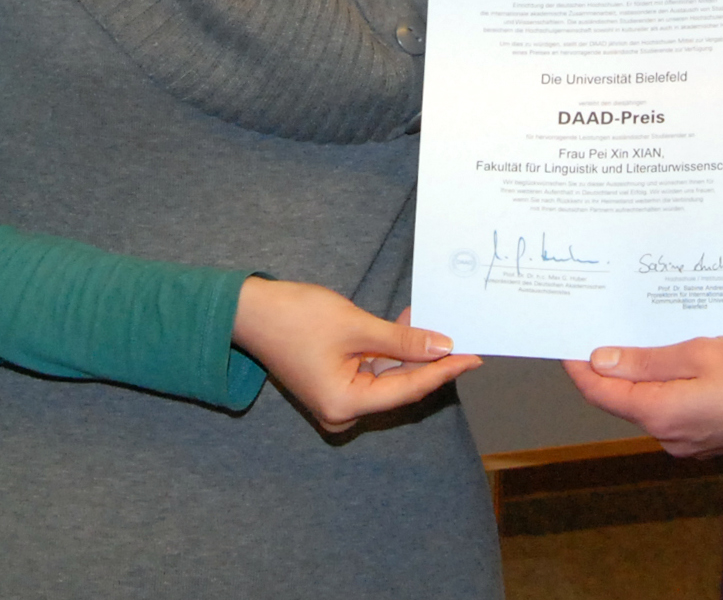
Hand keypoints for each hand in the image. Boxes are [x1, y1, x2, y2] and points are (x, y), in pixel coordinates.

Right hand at [232, 278, 480, 433]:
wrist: (249, 310)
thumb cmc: (296, 317)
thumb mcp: (356, 326)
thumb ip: (402, 341)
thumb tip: (443, 347)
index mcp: (345, 405)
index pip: (408, 389)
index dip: (443, 371)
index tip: (473, 357)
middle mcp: (341, 411)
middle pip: (398, 387)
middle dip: (429, 362)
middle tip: (463, 340)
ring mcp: (336, 400)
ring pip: (386, 378)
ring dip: (409, 353)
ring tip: (437, 326)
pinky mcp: (332, 385)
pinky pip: (370, 371)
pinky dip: (388, 352)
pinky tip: (407, 327)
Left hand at [561, 334, 722, 457]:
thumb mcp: (694, 354)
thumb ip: (645, 361)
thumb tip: (600, 361)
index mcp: (659, 414)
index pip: (600, 393)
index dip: (579, 367)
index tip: (566, 342)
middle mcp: (667, 435)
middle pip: (622, 401)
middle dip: (607, 369)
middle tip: (599, 332)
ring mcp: (686, 442)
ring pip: (645, 406)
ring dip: (635, 377)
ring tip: (630, 340)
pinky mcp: (703, 439)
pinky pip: (668, 411)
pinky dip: (659, 388)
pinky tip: (663, 363)